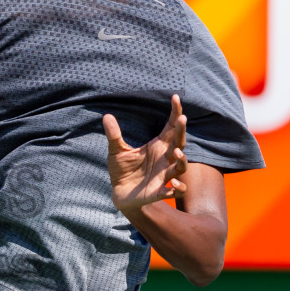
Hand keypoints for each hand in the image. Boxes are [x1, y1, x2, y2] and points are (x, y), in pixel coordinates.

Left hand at [102, 94, 187, 210]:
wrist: (119, 193)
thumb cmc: (122, 169)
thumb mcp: (116, 150)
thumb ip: (114, 135)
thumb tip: (106, 116)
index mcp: (157, 146)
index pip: (170, 127)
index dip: (175, 113)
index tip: (175, 98)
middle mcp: (165, 159)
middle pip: (179, 143)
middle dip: (182, 132)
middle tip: (182, 119)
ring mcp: (164, 175)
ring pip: (181, 167)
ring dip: (182, 159)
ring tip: (177, 152)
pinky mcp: (160, 191)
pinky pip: (176, 192)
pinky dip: (178, 189)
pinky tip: (175, 183)